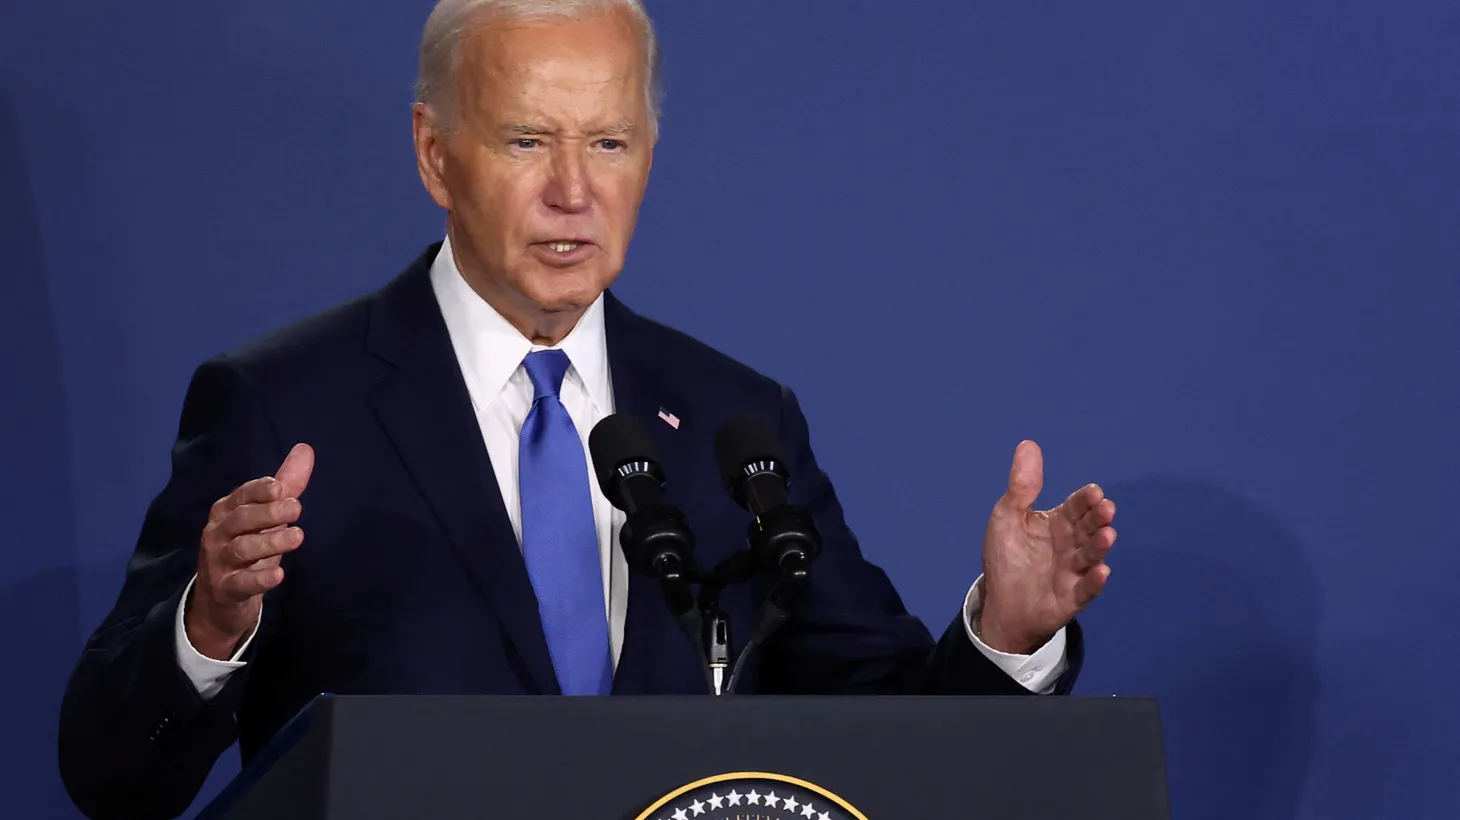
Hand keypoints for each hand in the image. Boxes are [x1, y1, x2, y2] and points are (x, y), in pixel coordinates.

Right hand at [185, 443, 313, 659]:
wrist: (219, 600)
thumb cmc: (247, 549)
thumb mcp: (266, 518)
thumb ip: (286, 486)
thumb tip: (306, 449)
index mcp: (227, 511)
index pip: (242, 495)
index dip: (259, 490)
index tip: (281, 487)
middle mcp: (218, 533)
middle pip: (241, 519)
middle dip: (268, 512)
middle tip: (297, 509)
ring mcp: (218, 562)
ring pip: (242, 549)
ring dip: (270, 542)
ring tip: (298, 537)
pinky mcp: (225, 590)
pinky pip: (241, 583)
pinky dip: (259, 579)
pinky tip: (279, 574)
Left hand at [978, 440, 1114, 654]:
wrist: (1001, 604)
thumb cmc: (1007, 558)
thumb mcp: (1007, 517)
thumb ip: (1021, 486)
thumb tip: (1028, 444)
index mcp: (1058, 524)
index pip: (1075, 507)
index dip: (1085, 500)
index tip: (1094, 492)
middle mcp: (1071, 545)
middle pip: (1087, 529)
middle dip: (1097, 518)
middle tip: (1106, 508)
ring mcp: (1074, 572)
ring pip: (1090, 556)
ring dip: (1100, 546)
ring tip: (1107, 534)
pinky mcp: (1072, 598)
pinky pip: (1086, 590)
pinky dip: (1094, 582)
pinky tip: (1101, 572)